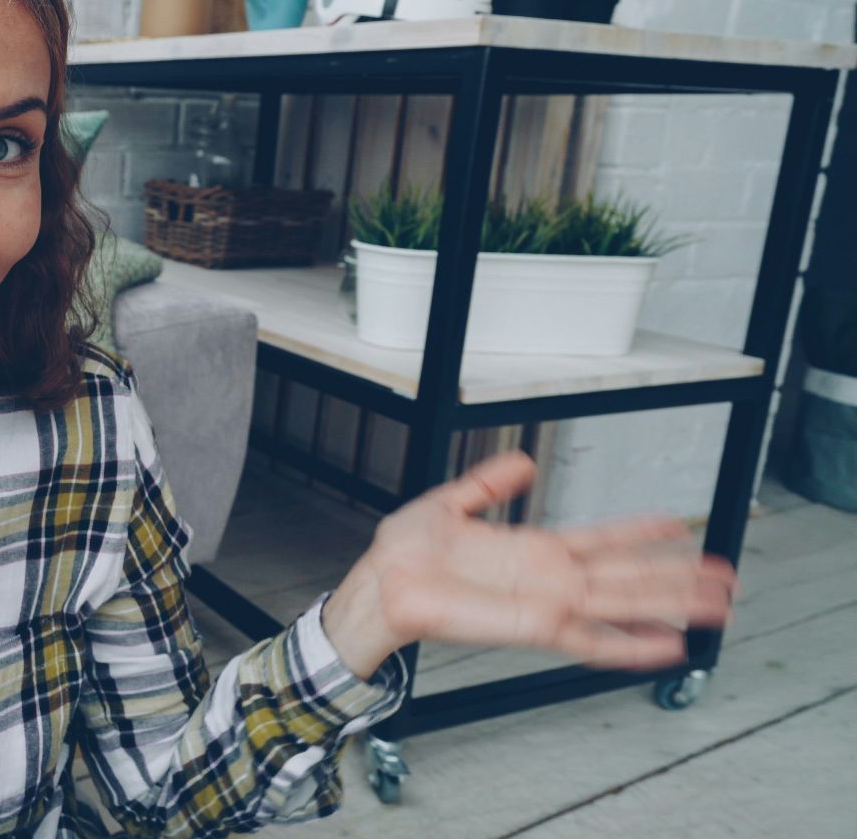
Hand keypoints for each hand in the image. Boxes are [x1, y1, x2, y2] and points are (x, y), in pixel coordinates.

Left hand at [322, 451, 739, 679]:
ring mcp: (547, 604)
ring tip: (716, 608)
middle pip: (627, 576)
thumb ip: (489, 483)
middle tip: (723, 577)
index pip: (600, 540)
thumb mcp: (450, 503)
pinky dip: (630, 644)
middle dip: (676, 576)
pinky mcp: (534, 627)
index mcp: (533, 551)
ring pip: (623, 606)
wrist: (383, 582)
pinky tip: (667, 644)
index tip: (677, 525)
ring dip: (671, 607)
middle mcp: (548, 580)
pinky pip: (591, 638)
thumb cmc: (406, 552)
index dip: (639, 533)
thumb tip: (520, 462)